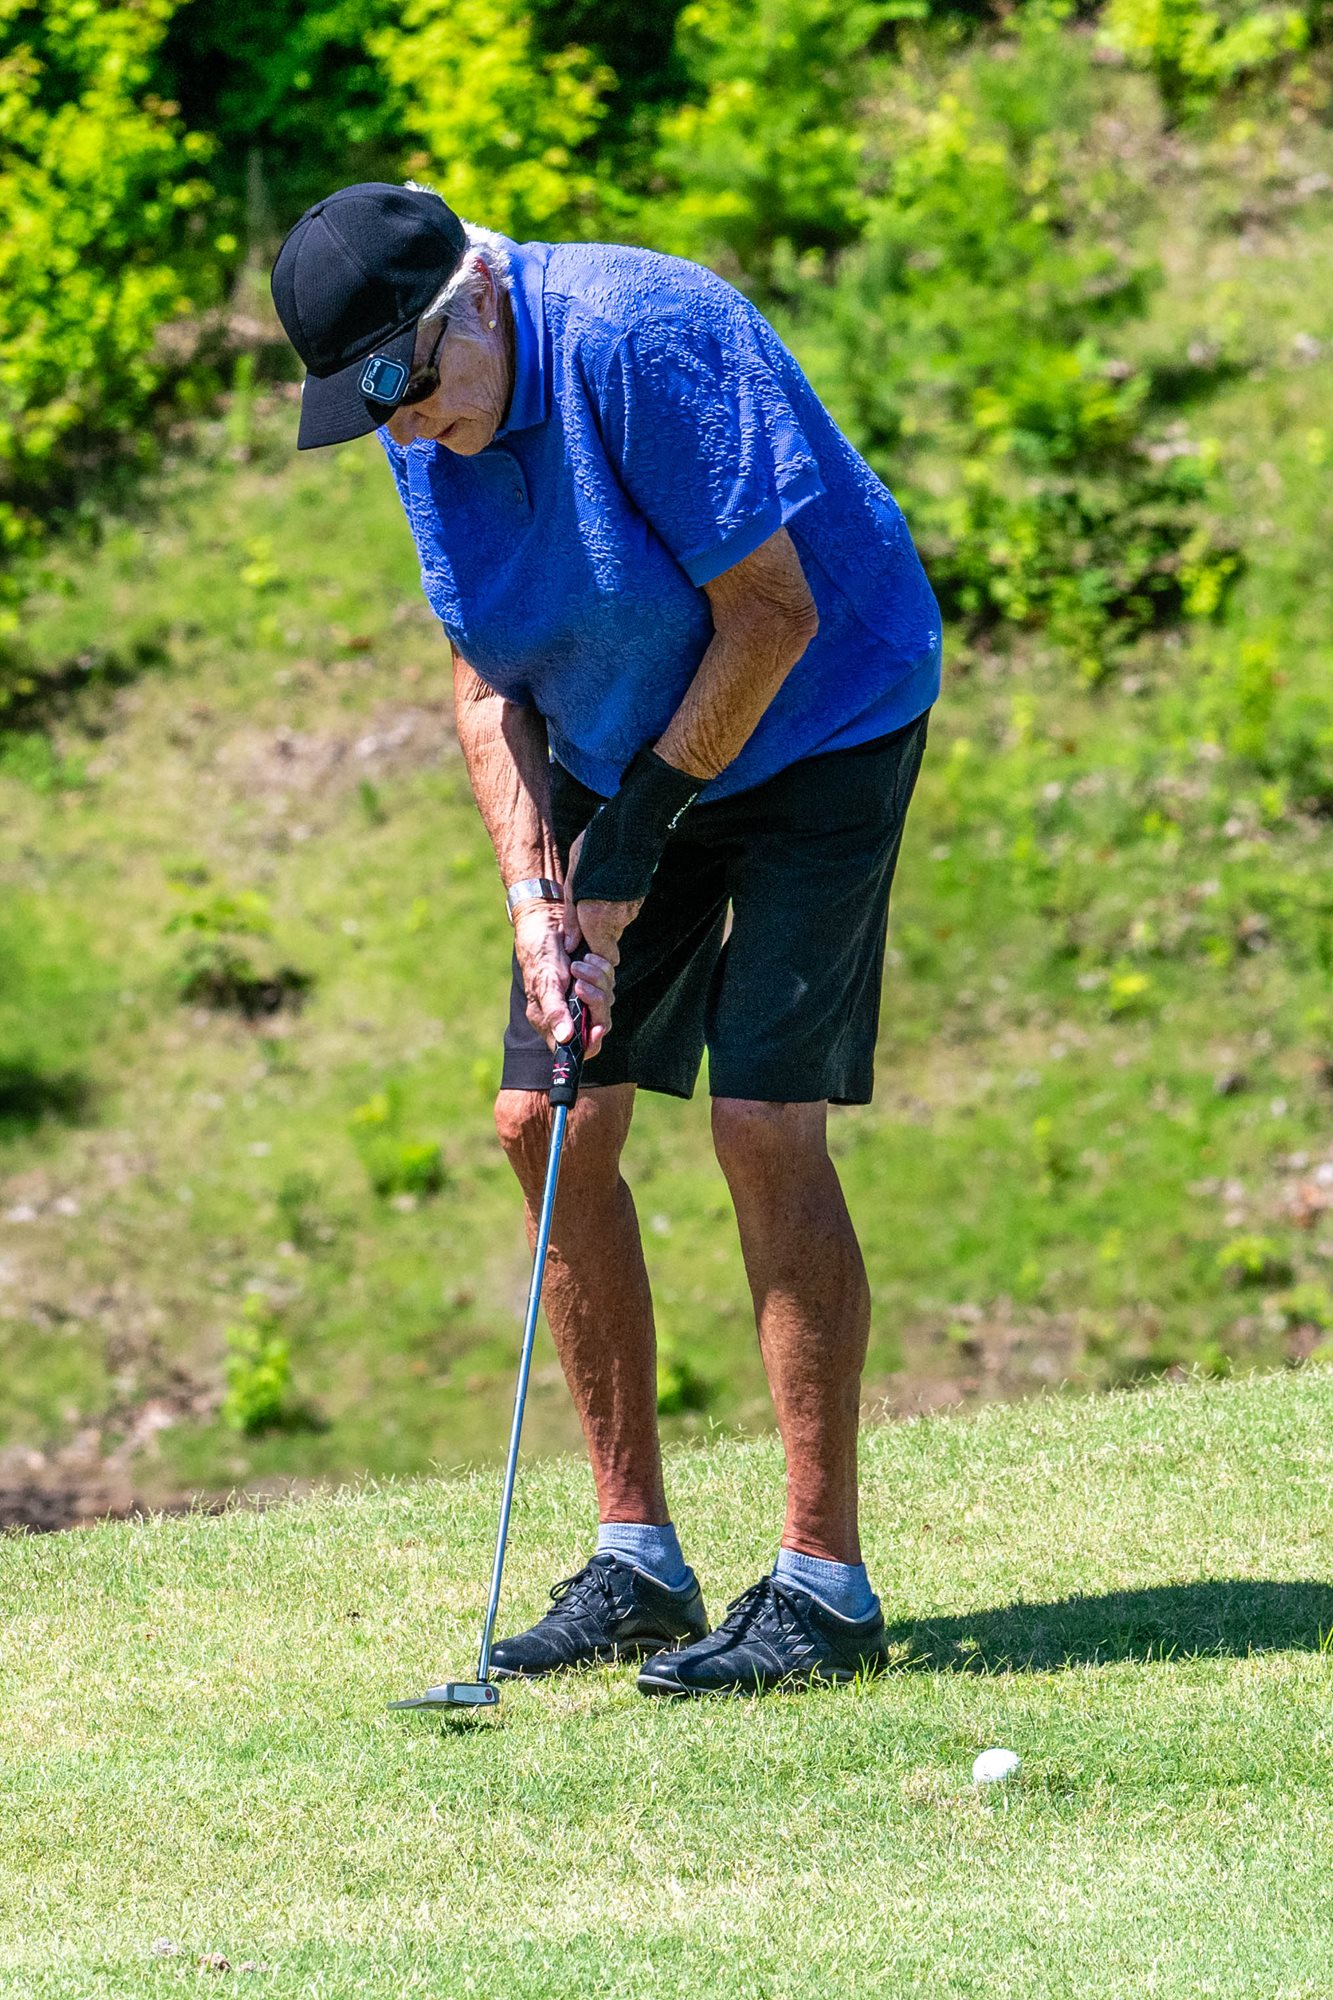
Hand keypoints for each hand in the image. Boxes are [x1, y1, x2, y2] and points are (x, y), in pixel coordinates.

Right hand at [512, 900, 613, 1058]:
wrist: (544, 920)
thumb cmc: (538, 952)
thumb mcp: (545, 982)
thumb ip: (554, 1011)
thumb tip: (565, 1039)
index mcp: (552, 1021)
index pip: (579, 1048)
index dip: (591, 1042)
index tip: (596, 1028)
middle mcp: (569, 1012)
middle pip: (598, 1024)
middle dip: (596, 1003)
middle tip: (581, 983)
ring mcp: (582, 996)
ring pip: (606, 1001)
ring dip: (598, 981)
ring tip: (579, 964)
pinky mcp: (593, 979)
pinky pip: (609, 982)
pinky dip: (602, 970)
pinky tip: (588, 958)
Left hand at [564, 829, 643, 964]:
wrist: (627, 829)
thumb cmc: (593, 853)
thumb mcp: (572, 882)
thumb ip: (572, 918)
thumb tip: (570, 944)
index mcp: (598, 918)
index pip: (604, 958)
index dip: (594, 958)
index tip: (582, 950)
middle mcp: (618, 919)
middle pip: (608, 942)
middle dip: (595, 936)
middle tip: (582, 918)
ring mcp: (631, 910)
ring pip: (615, 926)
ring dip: (603, 919)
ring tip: (591, 896)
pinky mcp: (638, 900)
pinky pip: (622, 913)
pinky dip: (613, 907)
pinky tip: (604, 889)